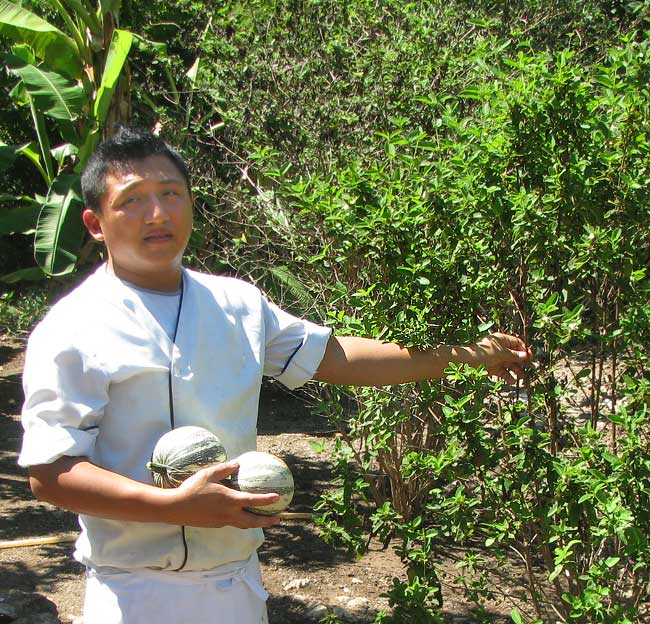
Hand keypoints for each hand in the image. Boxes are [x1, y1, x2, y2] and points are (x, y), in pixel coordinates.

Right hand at [167, 461, 281, 528]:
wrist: (176, 508)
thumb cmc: (192, 489)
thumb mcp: (208, 474)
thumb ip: (225, 469)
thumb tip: (238, 464)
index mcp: (229, 501)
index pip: (253, 501)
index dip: (266, 500)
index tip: (278, 497)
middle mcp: (228, 514)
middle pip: (253, 521)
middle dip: (267, 521)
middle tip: (278, 518)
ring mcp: (222, 521)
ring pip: (243, 525)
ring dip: (256, 524)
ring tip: (266, 521)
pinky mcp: (215, 525)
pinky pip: (233, 523)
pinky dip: (243, 521)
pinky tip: (242, 515)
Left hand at [471, 332, 532, 382]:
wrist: (468, 362)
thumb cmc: (485, 353)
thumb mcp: (502, 353)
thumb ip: (514, 355)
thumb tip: (525, 355)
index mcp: (502, 340)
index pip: (517, 343)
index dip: (524, 349)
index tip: (530, 357)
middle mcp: (500, 349)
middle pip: (514, 354)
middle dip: (521, 361)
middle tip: (529, 368)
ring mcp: (496, 358)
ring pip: (509, 364)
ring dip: (516, 370)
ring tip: (522, 377)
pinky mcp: (492, 368)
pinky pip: (502, 372)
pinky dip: (507, 376)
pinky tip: (512, 381)